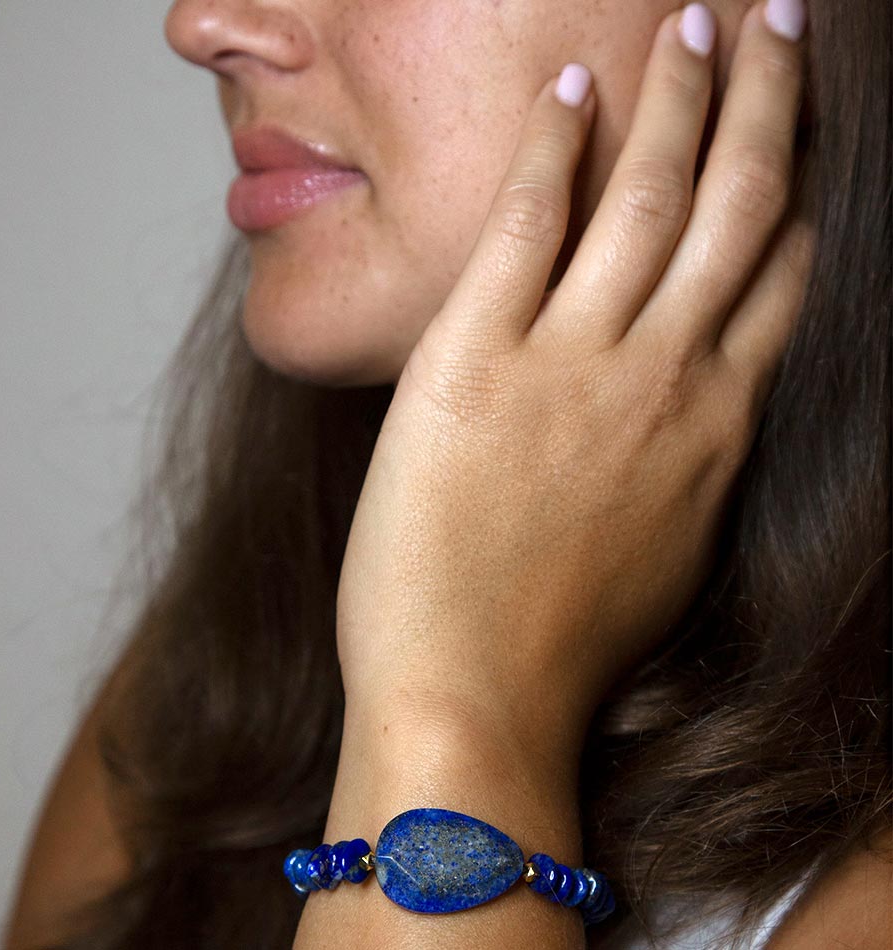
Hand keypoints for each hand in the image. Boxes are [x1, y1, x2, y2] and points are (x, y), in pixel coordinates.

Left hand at [335, 1, 812, 756]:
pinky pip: (529, 226)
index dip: (800, 194)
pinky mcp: (474, 361)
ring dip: (681, 98)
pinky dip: (554, 149)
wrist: (472, 696)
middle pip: (738, 211)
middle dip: (766, 107)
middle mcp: (663, 381)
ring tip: (697, 23)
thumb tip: (681, 408)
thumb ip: (677, 466)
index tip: (805, 137)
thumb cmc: (558, 644)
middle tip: (779, 26)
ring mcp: (573, 365)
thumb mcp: (656, 551)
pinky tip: (572, 88)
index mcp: (714, 431)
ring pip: (650, 199)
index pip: (781, 280)